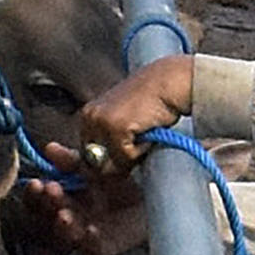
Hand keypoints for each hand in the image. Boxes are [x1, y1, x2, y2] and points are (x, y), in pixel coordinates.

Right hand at [22, 147, 149, 254]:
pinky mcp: (103, 247)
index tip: (35, 183)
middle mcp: (69, 219)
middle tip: (51, 191)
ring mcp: (84, 235)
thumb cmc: (119, 182)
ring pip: (65, 237)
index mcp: (63, 198)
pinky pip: (91, 250)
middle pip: (48, 219)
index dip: (34, 194)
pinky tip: (90, 230)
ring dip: (63, 226)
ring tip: (64, 215)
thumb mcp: (94, 165)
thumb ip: (72, 160)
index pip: (38, 200)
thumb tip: (50, 148)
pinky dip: (89, 241)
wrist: (153, 198)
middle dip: (47, 206)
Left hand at [71, 53, 197, 180]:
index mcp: (88, 115)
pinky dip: (141, 151)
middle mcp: (90, 117)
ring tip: (142, 134)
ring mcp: (101, 121)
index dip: (105, 162)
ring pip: (111, 162)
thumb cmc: (152, 101)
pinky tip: (147, 131)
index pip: (86, 155)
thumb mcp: (124, 121)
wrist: (168, 81)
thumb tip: (104, 173)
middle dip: (116, 162)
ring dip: (130, 157)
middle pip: (95, 163)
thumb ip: (111, 142)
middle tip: (136, 143)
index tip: (123, 157)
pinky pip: (126, 157)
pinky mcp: (115, 126)